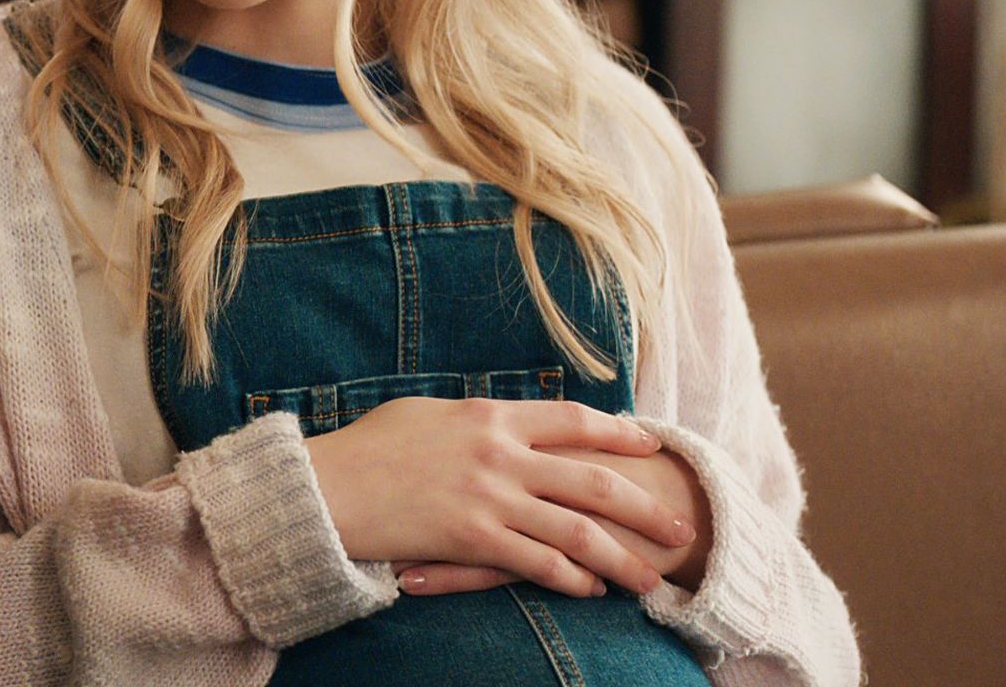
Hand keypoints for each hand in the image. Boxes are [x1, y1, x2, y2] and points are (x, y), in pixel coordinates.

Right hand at [304, 398, 695, 599]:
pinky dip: (570, 579)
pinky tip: (590, 591)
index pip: (572, 420)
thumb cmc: (365, 448)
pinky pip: (538, 563)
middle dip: (643, 506)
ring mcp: (488, 498)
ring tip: (650, 579)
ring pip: (576, 530)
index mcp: (489, 416)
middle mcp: (499, 454)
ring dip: (620, 558)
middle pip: (592, 480)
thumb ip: (471, 420)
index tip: (649, 446)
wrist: (326, 485)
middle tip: (679, 528)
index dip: (617, 434)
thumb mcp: (424, 415)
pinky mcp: (472, 539)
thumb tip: (497, 422)